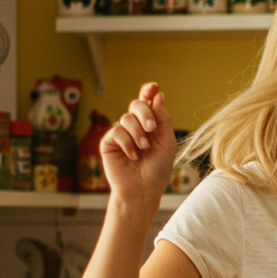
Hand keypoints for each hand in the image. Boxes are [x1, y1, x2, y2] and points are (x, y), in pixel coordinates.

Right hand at [101, 82, 176, 204]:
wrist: (143, 190)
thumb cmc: (158, 169)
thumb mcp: (167, 143)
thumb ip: (163, 119)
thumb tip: (158, 95)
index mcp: (151, 125)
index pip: (148, 103)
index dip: (148, 92)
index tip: (153, 87)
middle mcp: (135, 126)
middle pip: (136, 104)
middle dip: (145, 113)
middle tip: (152, 128)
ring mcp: (121, 133)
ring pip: (127, 118)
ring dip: (138, 133)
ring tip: (144, 148)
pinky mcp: (109, 142)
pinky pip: (117, 131)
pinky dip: (128, 143)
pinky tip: (132, 155)